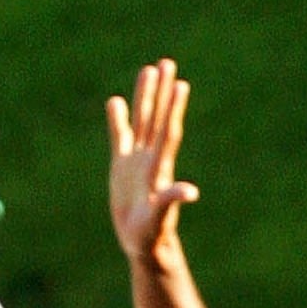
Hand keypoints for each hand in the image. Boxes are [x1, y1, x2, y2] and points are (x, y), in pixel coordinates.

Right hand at [105, 59, 201, 260]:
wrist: (142, 243)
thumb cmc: (152, 235)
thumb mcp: (159, 219)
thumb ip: (170, 202)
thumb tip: (190, 192)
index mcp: (159, 168)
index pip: (168, 132)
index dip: (173, 109)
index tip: (180, 85)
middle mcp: (150, 158)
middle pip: (157, 118)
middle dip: (162, 92)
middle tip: (167, 63)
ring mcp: (136, 160)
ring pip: (141, 121)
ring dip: (145, 97)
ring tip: (149, 70)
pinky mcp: (122, 167)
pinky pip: (120, 137)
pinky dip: (118, 119)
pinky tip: (116, 102)